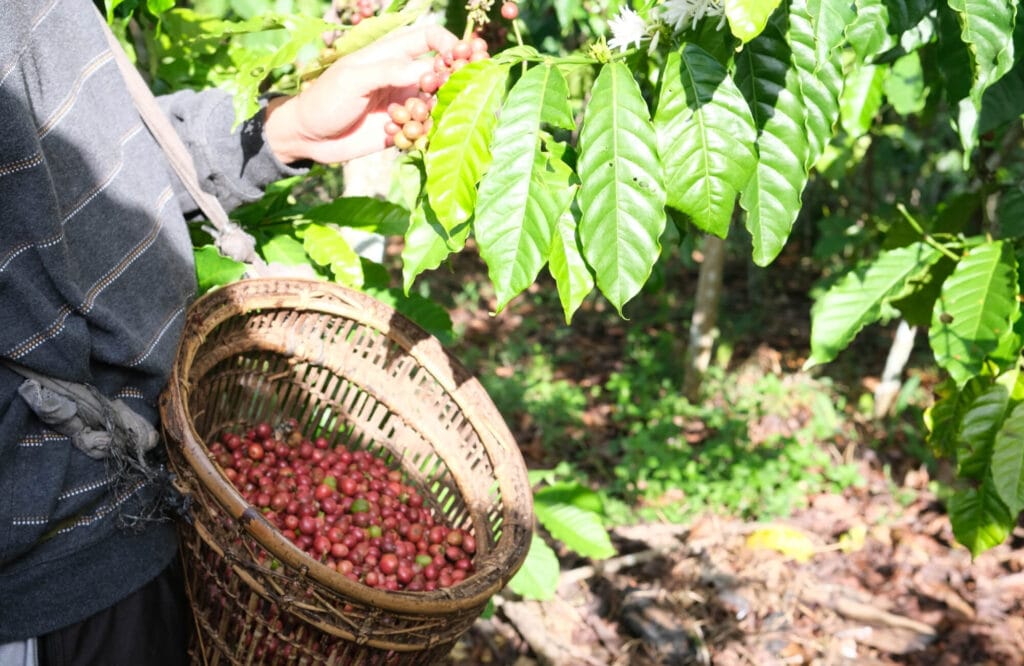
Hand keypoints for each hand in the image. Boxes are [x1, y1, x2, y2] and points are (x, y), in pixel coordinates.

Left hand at [264, 23, 458, 164]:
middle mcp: (403, 76)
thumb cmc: (325, 99)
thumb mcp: (353, 79)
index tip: (459, 61)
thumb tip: (427, 71)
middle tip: (452, 95)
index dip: (449, 44)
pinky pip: (425, 129)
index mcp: (391, 54)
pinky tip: (398, 135)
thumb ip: (389, 71)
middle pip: (443, 71)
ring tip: (415, 120)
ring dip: (435, 111)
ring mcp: (405, 103)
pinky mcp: (403, 128)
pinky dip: (421, 133)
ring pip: (438, 103)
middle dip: (453, 81)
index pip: (430, 37)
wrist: (308, 137)